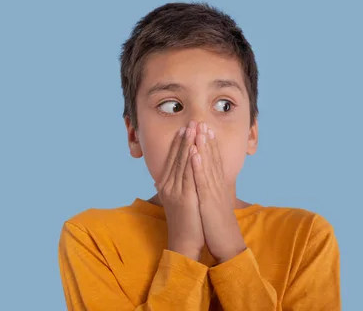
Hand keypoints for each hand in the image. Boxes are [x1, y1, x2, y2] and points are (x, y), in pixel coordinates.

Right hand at [155, 120, 204, 260]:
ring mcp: (175, 191)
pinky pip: (189, 175)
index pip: (172, 158)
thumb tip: (172, 175)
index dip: (180, 142)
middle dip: (185, 138)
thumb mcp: (179, 200)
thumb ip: (176, 186)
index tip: (186, 128)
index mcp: (166, 185)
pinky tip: (196, 148)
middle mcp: (168, 185)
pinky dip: (192, 160)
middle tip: (192, 121)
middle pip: (177, 156)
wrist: (185, 242)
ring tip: (195, 128)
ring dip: (189, 143)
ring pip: (182, 162)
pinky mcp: (184, 197)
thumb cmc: (187, 221)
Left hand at [190, 122, 246, 263]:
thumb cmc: (219, 226)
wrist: (227, 244)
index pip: (214, 161)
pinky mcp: (209, 200)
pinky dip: (199, 165)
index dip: (210, 144)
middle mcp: (218, 185)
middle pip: (212, 158)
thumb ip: (210, 193)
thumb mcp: (214, 205)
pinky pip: (202, 180)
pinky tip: (194, 152)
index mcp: (218, 186)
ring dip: (203, 146)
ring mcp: (214, 192)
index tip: (205, 129)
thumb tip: (204, 185)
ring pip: (208, 164)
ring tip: (198, 129)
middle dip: (206, 139)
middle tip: (202, 121)